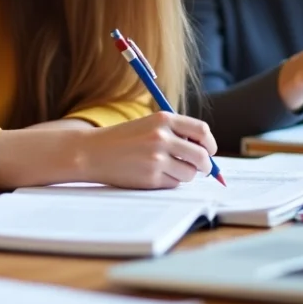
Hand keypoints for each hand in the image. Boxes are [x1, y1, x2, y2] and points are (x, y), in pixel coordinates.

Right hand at [81, 112, 217, 188]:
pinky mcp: (151, 177)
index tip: (209, 150)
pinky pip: (174, 183)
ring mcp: (156, 158)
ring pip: (190, 173)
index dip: (209, 143)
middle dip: (205, 165)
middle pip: (201, 156)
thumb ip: (174, 132)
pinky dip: (170, 181)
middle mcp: (161, 137)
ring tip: (169, 169)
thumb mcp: (148, 124)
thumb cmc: (123, 139)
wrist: (93, 152)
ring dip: (185, 174)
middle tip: (201, 168)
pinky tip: (154, 174)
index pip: (201, 130)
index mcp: (163, 119)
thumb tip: (205, 151)